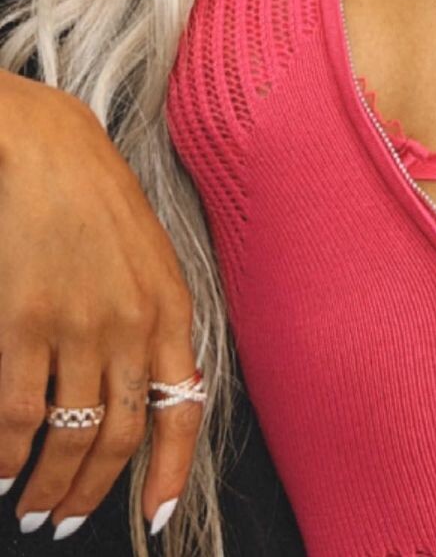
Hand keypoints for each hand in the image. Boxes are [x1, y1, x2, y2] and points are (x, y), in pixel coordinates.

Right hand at [0, 71, 201, 539]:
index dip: (167, 473)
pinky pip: (15, 415)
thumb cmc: (101, 205)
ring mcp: (77, 325)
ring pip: (67, 437)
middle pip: (117, 437)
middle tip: (62, 523)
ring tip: (29, 508)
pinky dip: (3, 456)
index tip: (152, 519)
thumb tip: (163, 394)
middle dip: (90, 494)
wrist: (50, 151)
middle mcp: (131, 325)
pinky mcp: (23, 321)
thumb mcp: (152, 261)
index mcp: (171, 310)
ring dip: (46, 486)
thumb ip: (158, 325)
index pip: (182, 410)